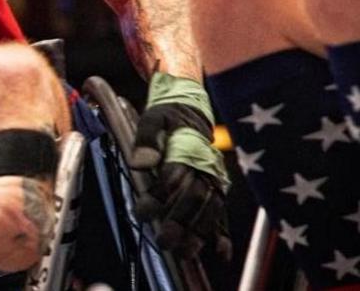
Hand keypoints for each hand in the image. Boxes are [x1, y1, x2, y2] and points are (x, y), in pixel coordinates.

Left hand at [130, 72, 230, 260]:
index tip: (143, 211)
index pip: (173, 177)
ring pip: (209, 210)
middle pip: (193, 198)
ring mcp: (214, 179)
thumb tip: (140, 164)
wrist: (190, 109)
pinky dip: (222, 232)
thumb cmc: (168, 115)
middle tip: (164, 240)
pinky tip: (221, 252)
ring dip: (199, 233)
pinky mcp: (217, 189)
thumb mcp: (153, 118)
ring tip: (186, 252)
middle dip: (179, 221)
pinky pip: (222, 212)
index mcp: (188, 149)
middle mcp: (205, 167)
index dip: (159, 196)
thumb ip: (147, 139)